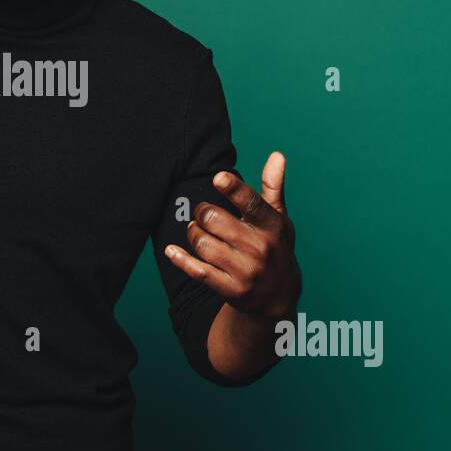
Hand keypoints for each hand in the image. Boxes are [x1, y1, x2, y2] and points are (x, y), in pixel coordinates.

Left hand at [164, 151, 301, 321]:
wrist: (279, 295)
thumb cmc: (276, 247)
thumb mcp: (279, 218)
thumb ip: (273, 187)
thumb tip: (276, 155)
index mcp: (272, 226)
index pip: (253, 204)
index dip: (234, 189)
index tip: (218, 177)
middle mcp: (260, 248)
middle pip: (215, 220)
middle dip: (202, 212)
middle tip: (203, 213)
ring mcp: (246, 271)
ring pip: (203, 244)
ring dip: (193, 234)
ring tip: (198, 231)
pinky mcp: (231, 289)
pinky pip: (199, 271)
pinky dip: (181, 260)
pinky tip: (171, 251)